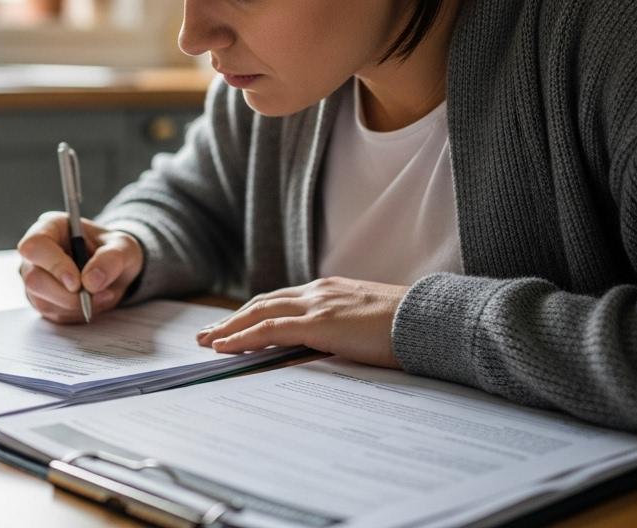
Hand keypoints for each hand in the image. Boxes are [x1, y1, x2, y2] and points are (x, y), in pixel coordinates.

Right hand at [16, 211, 143, 323]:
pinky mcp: (42, 300)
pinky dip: (76, 313)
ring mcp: (36, 279)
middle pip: (34, 279)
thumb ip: (112, 258)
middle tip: (94, 293)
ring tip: (101, 294)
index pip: (34, 246)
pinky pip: (53, 314)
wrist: (115, 271)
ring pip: (43, 301)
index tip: (77, 282)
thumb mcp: (124, 247)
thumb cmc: (114, 251)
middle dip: (67, 294)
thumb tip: (91, 280)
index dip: (53, 265)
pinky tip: (92, 302)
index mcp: (50, 228)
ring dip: (76, 305)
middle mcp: (36, 254)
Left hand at [196, 276, 405, 367]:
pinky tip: (225, 347)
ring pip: (259, 314)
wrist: (430, 321)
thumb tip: (328, 347)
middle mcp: (318, 291)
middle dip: (232, 319)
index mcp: (330, 290)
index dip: (253, 313)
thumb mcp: (369, 325)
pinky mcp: (319, 323)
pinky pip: (269, 330)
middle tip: (207, 335)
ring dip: (228, 328)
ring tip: (206, 342)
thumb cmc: (408, 328)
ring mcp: (317, 304)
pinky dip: (243, 337)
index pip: (281, 300)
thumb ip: (344, 329)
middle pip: (262, 303)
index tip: (233, 325)